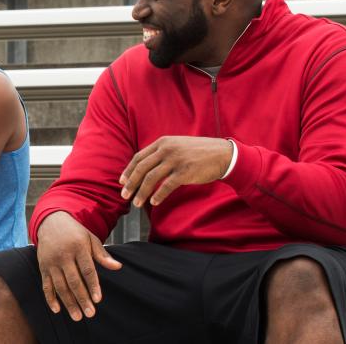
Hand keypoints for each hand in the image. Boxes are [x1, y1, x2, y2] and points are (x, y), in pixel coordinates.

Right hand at [35, 211, 121, 320]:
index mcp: (78, 247)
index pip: (87, 270)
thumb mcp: (90, 239)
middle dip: (82, 299)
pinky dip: (50, 298)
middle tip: (90, 314)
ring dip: (68, 303)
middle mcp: (63, 255)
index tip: (97, 299)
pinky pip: (46, 285)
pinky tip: (57, 310)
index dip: (93, 285)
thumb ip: (102, 254)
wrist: (51, 222)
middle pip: (74, 281)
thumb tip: (117, 267)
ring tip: (77, 316)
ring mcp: (51, 262)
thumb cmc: (75, 232)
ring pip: (60, 286)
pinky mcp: (43, 267)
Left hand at [119, 136, 233, 207]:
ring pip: (151, 179)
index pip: (139, 157)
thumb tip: (145, 167)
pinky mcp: (185, 172)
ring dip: (142, 193)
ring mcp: (176, 160)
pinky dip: (158, 196)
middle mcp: (167, 150)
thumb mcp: (177, 145)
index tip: (122, 181)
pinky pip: (166, 186)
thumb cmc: (198, 153)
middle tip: (124, 195)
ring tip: (136, 203)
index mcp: (163, 143)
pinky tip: (154, 202)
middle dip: (131, 184)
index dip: (128, 171)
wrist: (222, 155)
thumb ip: (162, 153)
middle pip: (142, 168)